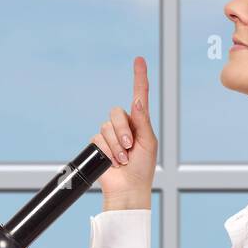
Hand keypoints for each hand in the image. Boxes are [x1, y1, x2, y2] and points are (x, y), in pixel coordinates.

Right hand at [90, 56, 157, 209]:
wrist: (128, 188)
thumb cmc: (143, 168)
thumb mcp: (148, 143)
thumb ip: (143, 121)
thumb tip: (139, 100)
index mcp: (140, 122)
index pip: (139, 95)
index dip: (139, 77)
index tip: (139, 59)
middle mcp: (124, 125)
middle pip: (117, 112)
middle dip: (123, 130)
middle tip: (130, 147)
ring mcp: (111, 134)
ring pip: (107, 126)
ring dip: (116, 145)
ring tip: (123, 159)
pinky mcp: (98, 144)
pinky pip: (98, 138)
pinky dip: (108, 150)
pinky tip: (113, 161)